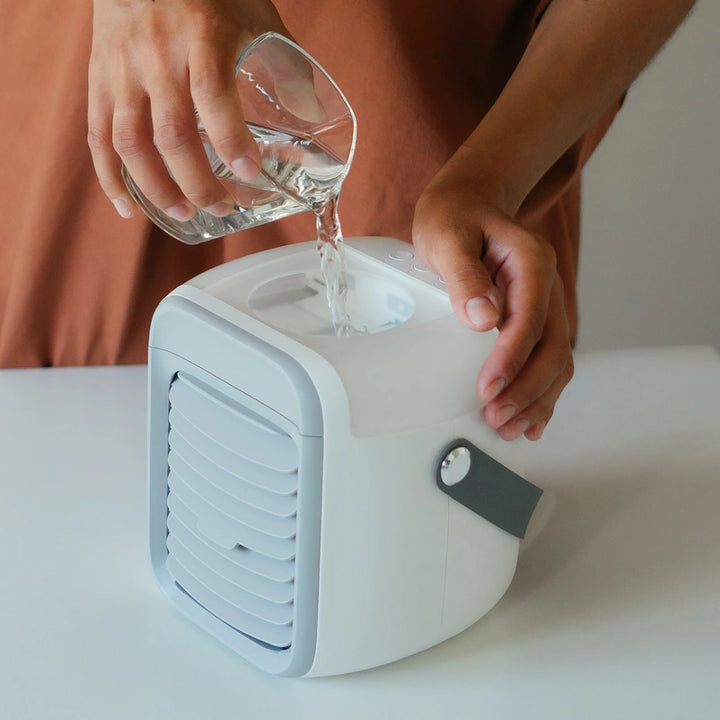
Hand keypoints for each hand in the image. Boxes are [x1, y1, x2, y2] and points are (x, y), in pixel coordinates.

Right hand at [88, 0, 286, 219]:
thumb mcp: (254, 13)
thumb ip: (284, 63)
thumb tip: (311, 114)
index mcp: (200, 37)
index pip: (213, 96)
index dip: (231, 141)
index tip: (249, 172)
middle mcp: (156, 56)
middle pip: (171, 134)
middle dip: (197, 182)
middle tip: (220, 206)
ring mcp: (122, 69)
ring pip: (130, 142)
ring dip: (156, 188)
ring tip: (182, 214)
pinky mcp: (99, 78)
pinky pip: (97, 134)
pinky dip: (109, 176)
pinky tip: (127, 206)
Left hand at [413, 168, 573, 441]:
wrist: (467, 205)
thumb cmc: (455, 218)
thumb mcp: (448, 236)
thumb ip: (464, 275)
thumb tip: (482, 318)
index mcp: (531, 263)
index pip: (529, 320)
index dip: (510, 360)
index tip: (487, 389)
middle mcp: (547, 287)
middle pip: (551, 348)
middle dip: (526, 390)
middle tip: (496, 419)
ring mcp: (545, 306)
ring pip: (556, 361)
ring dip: (536, 400)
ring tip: (510, 430)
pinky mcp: (534, 322)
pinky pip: (548, 361)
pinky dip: (542, 394)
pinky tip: (530, 421)